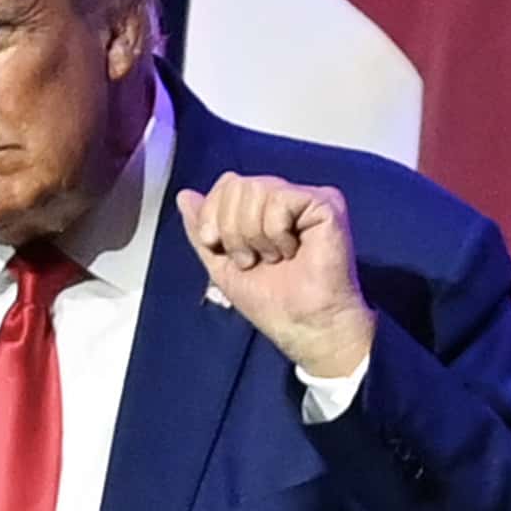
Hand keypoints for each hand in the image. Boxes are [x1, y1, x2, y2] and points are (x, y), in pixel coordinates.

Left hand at [177, 176, 374, 383]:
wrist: (303, 326)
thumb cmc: (273, 304)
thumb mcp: (221, 266)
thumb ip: (202, 231)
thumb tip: (184, 196)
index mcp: (262, 209)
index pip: (227, 184)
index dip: (212, 214)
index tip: (218, 247)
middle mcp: (284, 197)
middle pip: (236, 184)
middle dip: (230, 229)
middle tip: (249, 260)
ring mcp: (305, 198)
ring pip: (255, 189)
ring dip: (252, 234)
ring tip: (272, 259)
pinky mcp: (325, 203)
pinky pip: (280, 199)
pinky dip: (275, 233)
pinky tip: (291, 252)